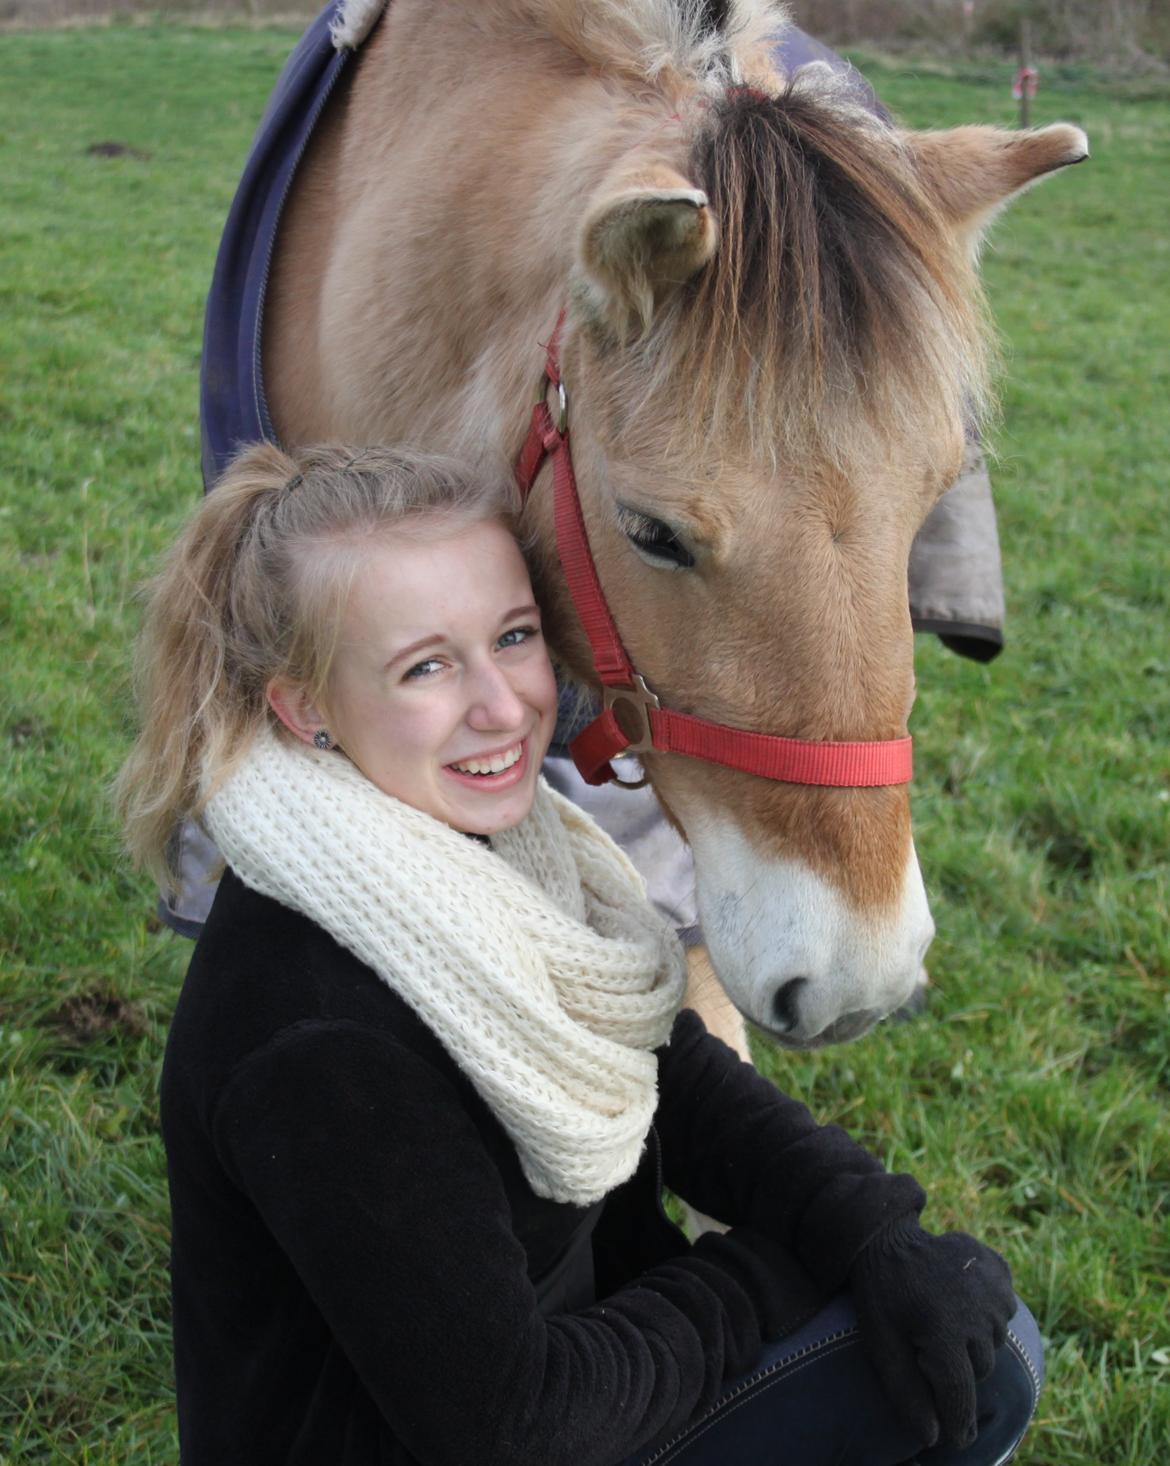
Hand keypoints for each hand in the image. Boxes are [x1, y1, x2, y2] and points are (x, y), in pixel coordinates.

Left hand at [848, 1216, 1014, 1448]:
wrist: (889, 1234)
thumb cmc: (880, 1293)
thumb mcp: (880, 1342)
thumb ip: (905, 1391)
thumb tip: (932, 1437)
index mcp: (944, 1332)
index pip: (960, 1395)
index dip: (958, 1422)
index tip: (955, 1438)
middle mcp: (977, 1314)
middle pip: (979, 1369)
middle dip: (958, 1368)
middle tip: (930, 1345)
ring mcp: (993, 1290)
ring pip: (993, 1342)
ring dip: (973, 1339)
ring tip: (943, 1316)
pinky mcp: (1001, 1271)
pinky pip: (1005, 1310)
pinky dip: (987, 1311)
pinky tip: (961, 1297)